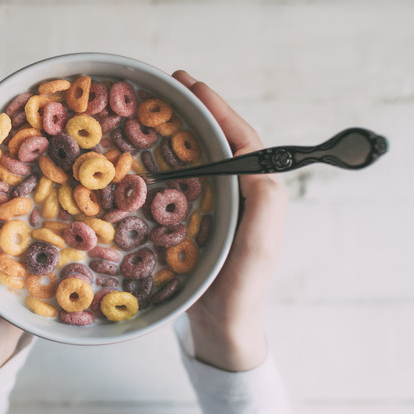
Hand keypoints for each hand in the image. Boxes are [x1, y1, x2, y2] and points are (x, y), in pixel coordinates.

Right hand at [173, 71, 286, 371]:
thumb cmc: (240, 292)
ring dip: (185, 128)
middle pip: (223, 141)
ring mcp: (218, 207)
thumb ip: (262, 206)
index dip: (219, 112)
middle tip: (174, 84)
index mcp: (256, 195)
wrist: (222, 329)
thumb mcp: (256, 250)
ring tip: (162, 105)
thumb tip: (251, 159)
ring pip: (204, 157)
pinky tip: (151, 150)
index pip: (242, 142)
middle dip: (202, 110)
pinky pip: (186, 179)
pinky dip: (171, 157)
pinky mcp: (198, 220)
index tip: (194, 87)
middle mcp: (239, 195)